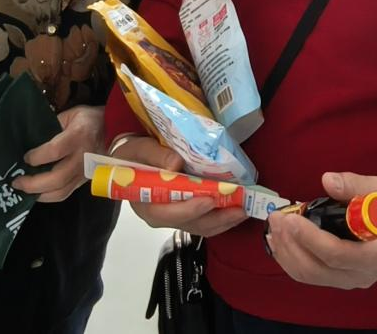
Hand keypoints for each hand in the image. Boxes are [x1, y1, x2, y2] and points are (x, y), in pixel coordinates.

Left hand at [15, 104, 103, 202]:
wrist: (119, 132)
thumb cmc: (92, 119)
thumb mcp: (73, 114)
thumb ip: (54, 125)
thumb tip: (33, 137)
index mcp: (78, 136)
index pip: (55, 150)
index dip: (37, 156)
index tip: (25, 157)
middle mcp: (82, 157)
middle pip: (56, 178)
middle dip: (33, 183)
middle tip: (17, 182)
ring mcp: (84, 172)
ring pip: (61, 191)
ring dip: (40, 194)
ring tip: (24, 190)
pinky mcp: (84, 181)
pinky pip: (66, 193)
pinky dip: (49, 196)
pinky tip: (38, 193)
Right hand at [112, 136, 246, 237]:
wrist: (131, 160)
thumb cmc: (132, 156)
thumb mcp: (138, 150)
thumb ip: (155, 155)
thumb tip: (176, 163)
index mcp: (146, 204)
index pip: (168, 213)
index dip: (190, 209)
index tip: (209, 200)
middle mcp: (161, 217)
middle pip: (191, 224)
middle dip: (217, 218)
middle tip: (239, 208)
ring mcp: (174, 218)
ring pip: (201, 227)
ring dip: (224, 220)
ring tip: (244, 210)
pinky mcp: (184, 214)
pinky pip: (204, 222)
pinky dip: (222, 218)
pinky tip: (236, 210)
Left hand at [265, 172, 376, 289]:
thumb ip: (354, 185)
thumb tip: (328, 180)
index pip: (338, 254)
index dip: (311, 238)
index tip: (292, 219)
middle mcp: (361, 275)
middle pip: (318, 267)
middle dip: (292, 242)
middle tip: (277, 218)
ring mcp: (348, 280)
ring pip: (309, 274)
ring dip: (286, 251)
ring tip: (274, 226)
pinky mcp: (336, 278)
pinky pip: (308, 274)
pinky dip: (289, 259)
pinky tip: (277, 241)